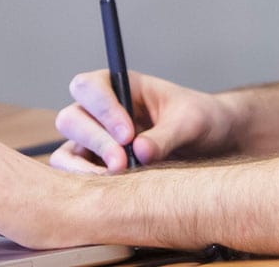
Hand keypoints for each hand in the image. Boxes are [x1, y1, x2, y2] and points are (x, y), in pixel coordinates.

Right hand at [50, 70, 231, 173]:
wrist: (212, 143)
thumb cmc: (200, 119)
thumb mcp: (191, 122)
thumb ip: (165, 135)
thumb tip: (139, 152)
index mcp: (120, 86)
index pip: (89, 87)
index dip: (102, 109)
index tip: (128, 134)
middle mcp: (100, 112)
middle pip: (71, 118)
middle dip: (96, 141)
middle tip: (123, 163)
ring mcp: (94, 141)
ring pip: (67, 151)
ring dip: (85, 168)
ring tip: (119, 179)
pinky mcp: (96, 168)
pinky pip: (74, 177)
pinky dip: (86, 184)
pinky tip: (113, 191)